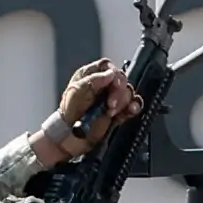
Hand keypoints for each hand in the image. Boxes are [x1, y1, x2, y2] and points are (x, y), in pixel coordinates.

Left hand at [29, 61, 143, 167]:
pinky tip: (130, 110)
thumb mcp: (76, 92)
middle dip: (118, 92)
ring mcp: (111, 99)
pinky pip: (133, 106)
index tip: (114, 83)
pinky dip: (134, 107)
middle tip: (110, 104)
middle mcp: (102, 85)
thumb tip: (111, 73)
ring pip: (128, 93)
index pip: (107, 66)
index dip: (114, 73)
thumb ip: (93, 80)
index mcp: (90, 76)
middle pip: (121, 79)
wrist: (70, 135)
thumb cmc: (68, 112)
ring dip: (123, 103)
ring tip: (110, 113)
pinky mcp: (118, 112)